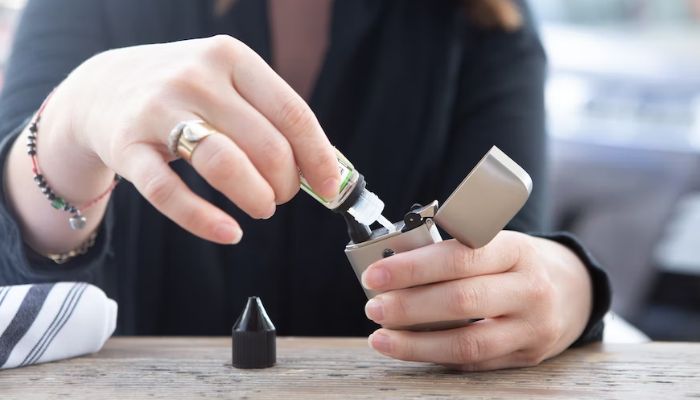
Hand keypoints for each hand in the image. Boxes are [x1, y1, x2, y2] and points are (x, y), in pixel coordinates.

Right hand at [40, 35, 339, 243]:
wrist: (102, 88)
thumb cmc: (184, 94)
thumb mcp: (227, 84)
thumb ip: (271, 118)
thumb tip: (326, 168)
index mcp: (231, 58)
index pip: (293, 113)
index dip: (318, 158)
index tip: (331, 187)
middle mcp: (196, 78)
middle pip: (266, 145)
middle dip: (286, 184)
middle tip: (282, 196)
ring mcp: (158, 110)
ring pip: (224, 164)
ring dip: (257, 198)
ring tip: (263, 208)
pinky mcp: (127, 147)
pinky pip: (170, 192)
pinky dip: (204, 220)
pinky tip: (229, 232)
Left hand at [360, 231, 592, 370]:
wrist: (575, 289)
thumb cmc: (519, 261)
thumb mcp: (496, 242)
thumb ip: (454, 252)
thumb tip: (393, 265)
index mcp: (516, 249)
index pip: (459, 258)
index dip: (413, 268)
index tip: (375, 274)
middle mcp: (530, 289)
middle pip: (461, 301)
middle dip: (408, 307)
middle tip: (374, 307)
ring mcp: (533, 328)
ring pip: (468, 343)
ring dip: (416, 343)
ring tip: (381, 337)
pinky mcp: (528, 356)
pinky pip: (475, 363)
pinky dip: (437, 357)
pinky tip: (410, 350)